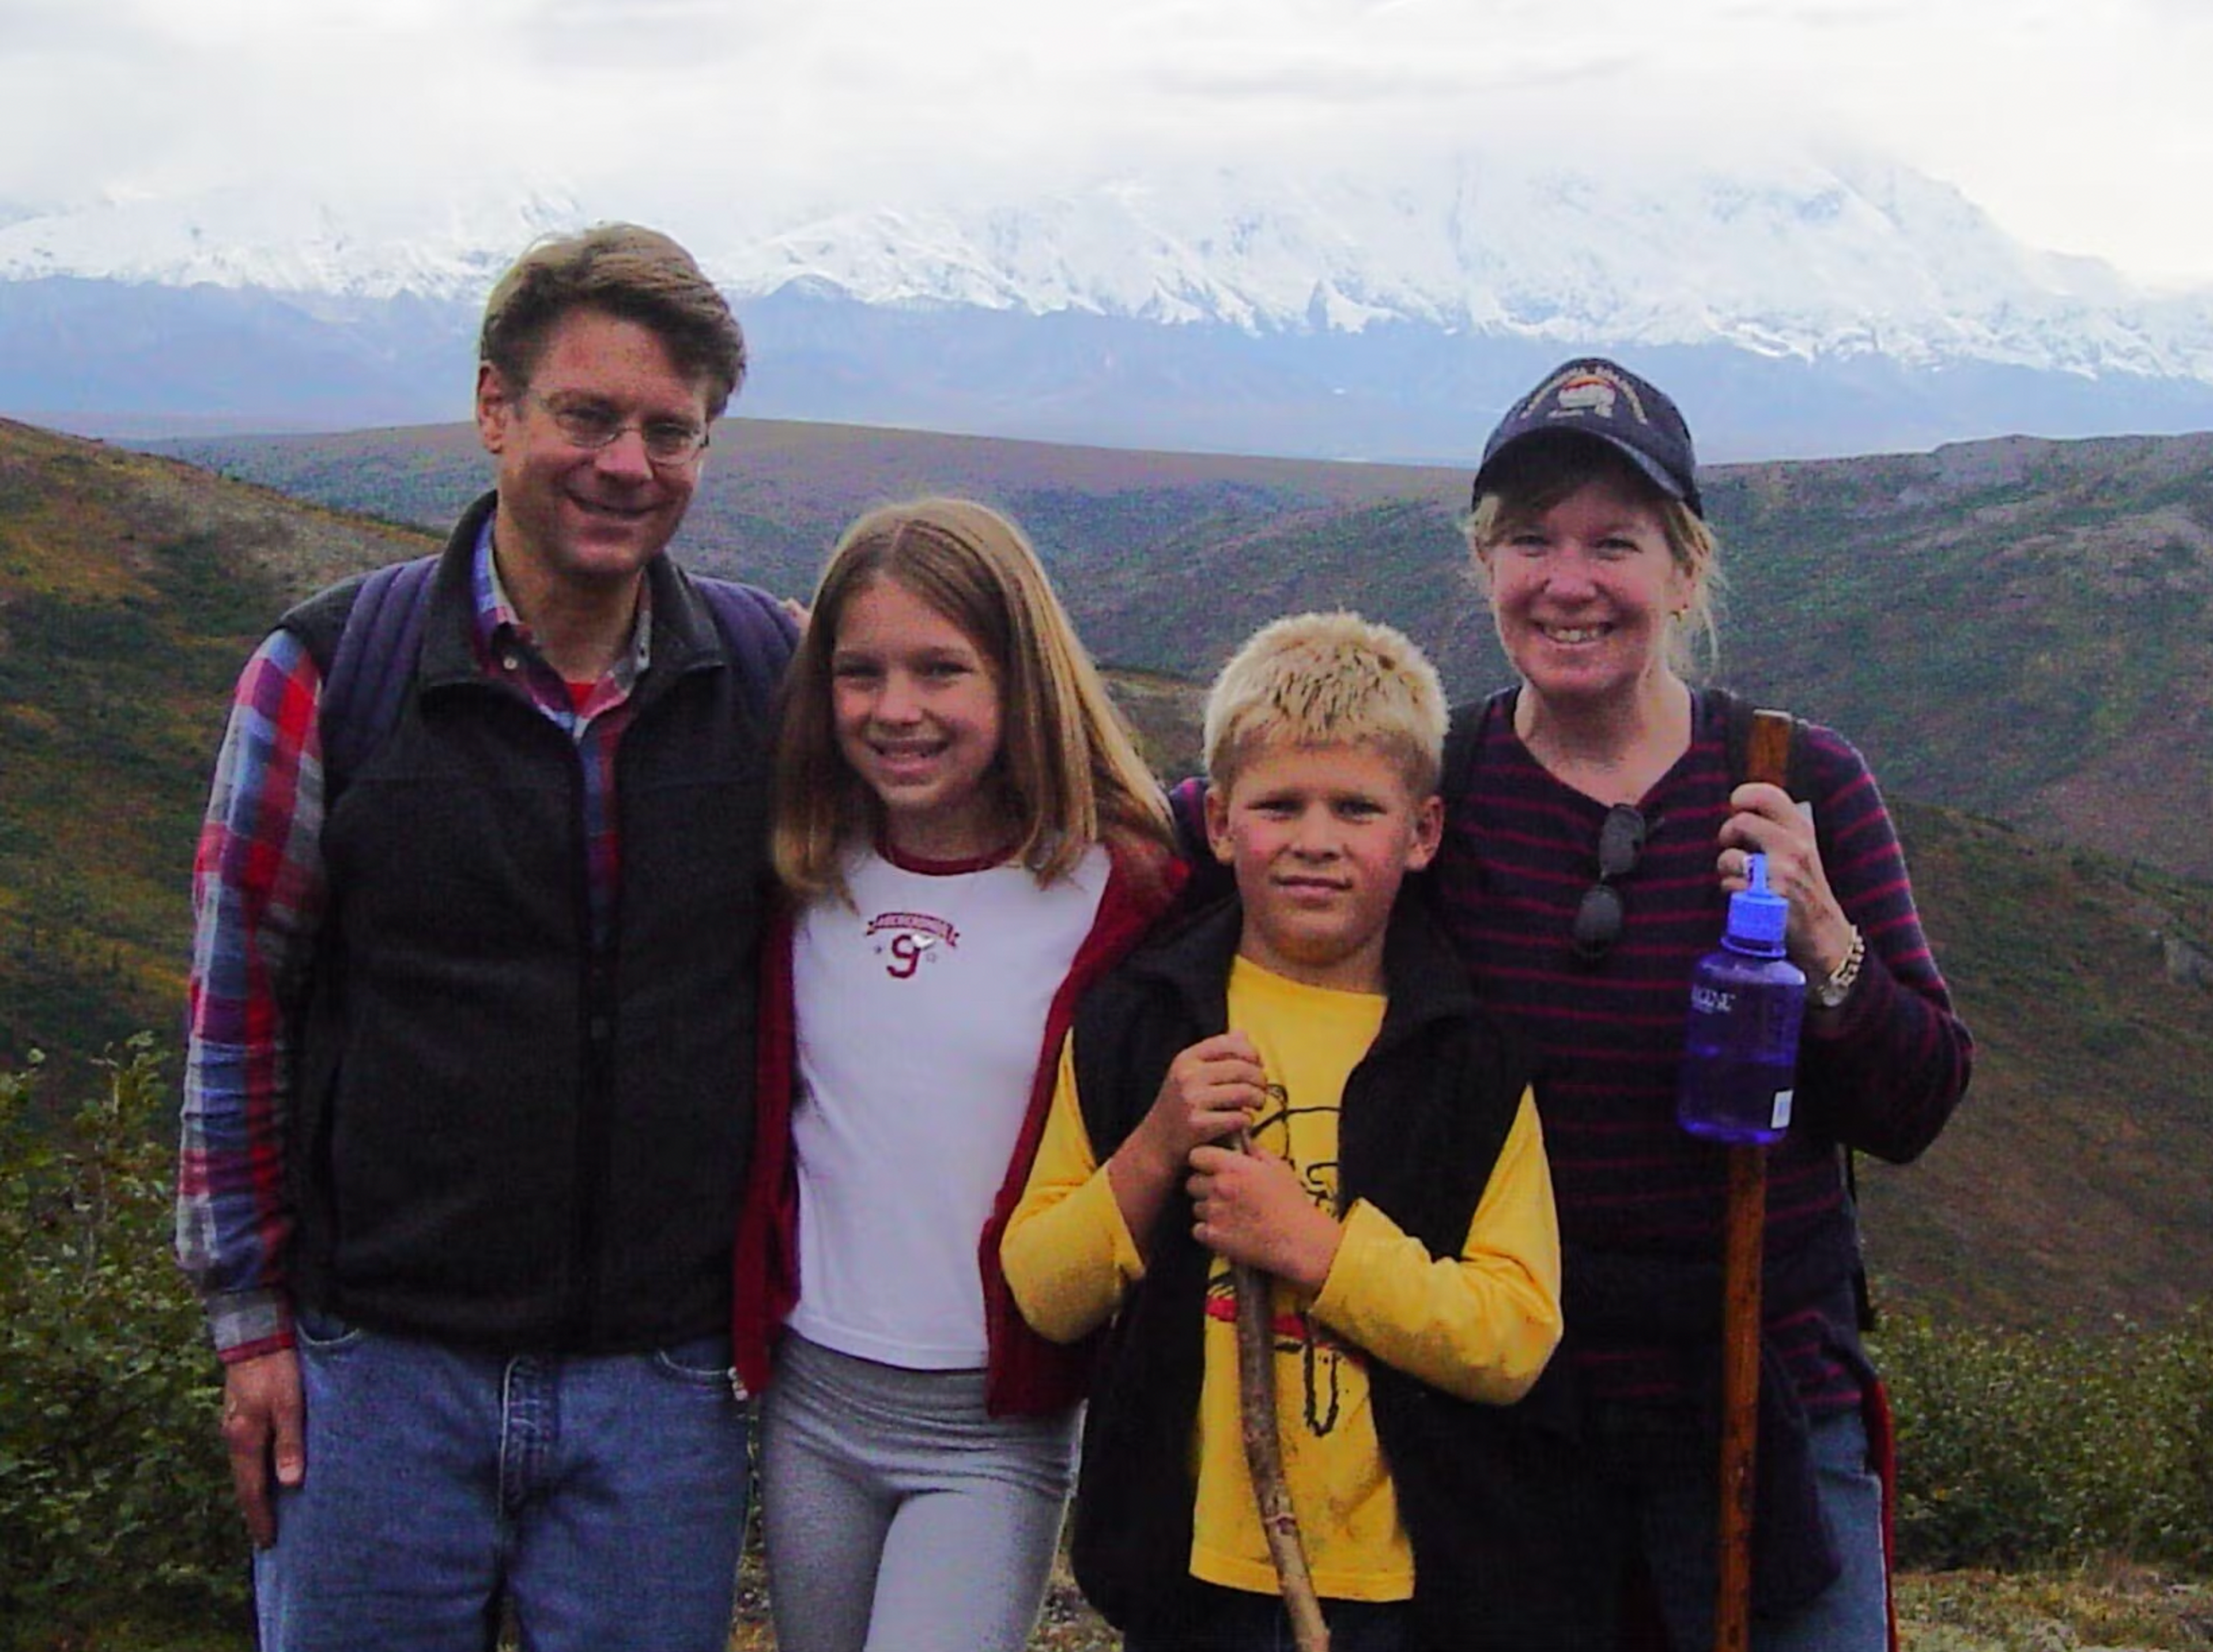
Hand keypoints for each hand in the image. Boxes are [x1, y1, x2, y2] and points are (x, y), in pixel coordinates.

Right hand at [222, 1348, 304, 1548]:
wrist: (255, 1337)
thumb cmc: (277, 1370)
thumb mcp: (290, 1405)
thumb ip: (290, 1443)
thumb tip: (289, 1483)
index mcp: (245, 1440)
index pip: (252, 1490)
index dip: (260, 1517)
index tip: (268, 1542)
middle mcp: (233, 1438)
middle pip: (243, 1484)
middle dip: (254, 1511)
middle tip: (266, 1536)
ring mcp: (233, 1427)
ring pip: (243, 1469)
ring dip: (253, 1492)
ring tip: (266, 1512)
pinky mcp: (239, 1415)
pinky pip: (245, 1454)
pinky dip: (253, 1471)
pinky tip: (263, 1474)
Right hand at [1106, 1031, 1268, 1248]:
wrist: (1155, 1146)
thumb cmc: (1179, 1107)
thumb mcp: (1190, 1075)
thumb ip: (1216, 1055)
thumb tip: (1243, 1034)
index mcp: (1187, 1059)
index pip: (1230, 1043)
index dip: (1252, 1053)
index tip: (1257, 1066)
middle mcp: (1187, 1075)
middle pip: (1243, 1068)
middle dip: (1260, 1080)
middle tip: (1262, 1091)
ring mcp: (1191, 1100)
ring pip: (1245, 1092)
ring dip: (1259, 1099)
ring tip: (1257, 1105)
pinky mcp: (1198, 1125)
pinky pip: (1240, 1117)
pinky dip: (1248, 1120)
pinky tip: (1244, 1122)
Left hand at [1186, 1143, 1340, 1292]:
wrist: (1298, 1240)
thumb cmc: (1291, 1203)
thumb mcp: (1279, 1168)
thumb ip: (1256, 1152)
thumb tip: (1244, 1143)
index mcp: (1232, 1166)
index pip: (1196, 1155)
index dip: (1204, 1161)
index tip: (1213, 1167)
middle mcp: (1218, 1187)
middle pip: (1192, 1182)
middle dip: (1204, 1186)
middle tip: (1223, 1194)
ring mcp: (1213, 1213)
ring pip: (1196, 1207)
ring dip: (1208, 1210)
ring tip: (1231, 1216)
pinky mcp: (1213, 1236)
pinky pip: (1198, 1230)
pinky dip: (1208, 1231)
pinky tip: (1227, 1231)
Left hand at [1716, 782, 1854, 978]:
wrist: (1825, 934)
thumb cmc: (1805, 889)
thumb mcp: (1801, 850)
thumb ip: (1777, 828)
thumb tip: (1738, 810)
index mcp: (1801, 830)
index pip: (1769, 794)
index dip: (1742, 795)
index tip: (1736, 806)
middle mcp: (1793, 846)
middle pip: (1740, 821)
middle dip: (1726, 834)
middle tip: (1731, 845)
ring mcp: (1781, 872)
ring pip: (1729, 856)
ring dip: (1725, 868)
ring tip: (1740, 877)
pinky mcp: (1768, 898)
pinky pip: (1729, 885)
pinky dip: (1730, 892)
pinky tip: (1745, 898)